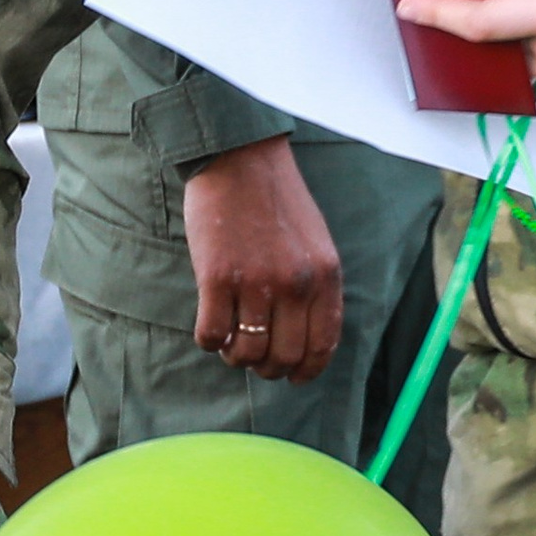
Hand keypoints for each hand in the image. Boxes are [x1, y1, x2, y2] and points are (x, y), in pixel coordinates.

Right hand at [180, 138, 342, 383]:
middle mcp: (295, 284)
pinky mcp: (216, 278)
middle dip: (268, 368)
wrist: (239, 158)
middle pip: (284, 357)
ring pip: (247, 354)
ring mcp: (256, 283)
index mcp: (325, 276)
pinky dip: (210, 341)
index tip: (293, 376)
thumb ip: (315, 286)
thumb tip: (304, 337)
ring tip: (230, 341)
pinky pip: (212, 335)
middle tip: (254, 357)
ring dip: (236, 357)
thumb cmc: (276, 199)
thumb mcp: (315, 242)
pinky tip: (210, 326)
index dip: (306, 371)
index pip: (322, 346)